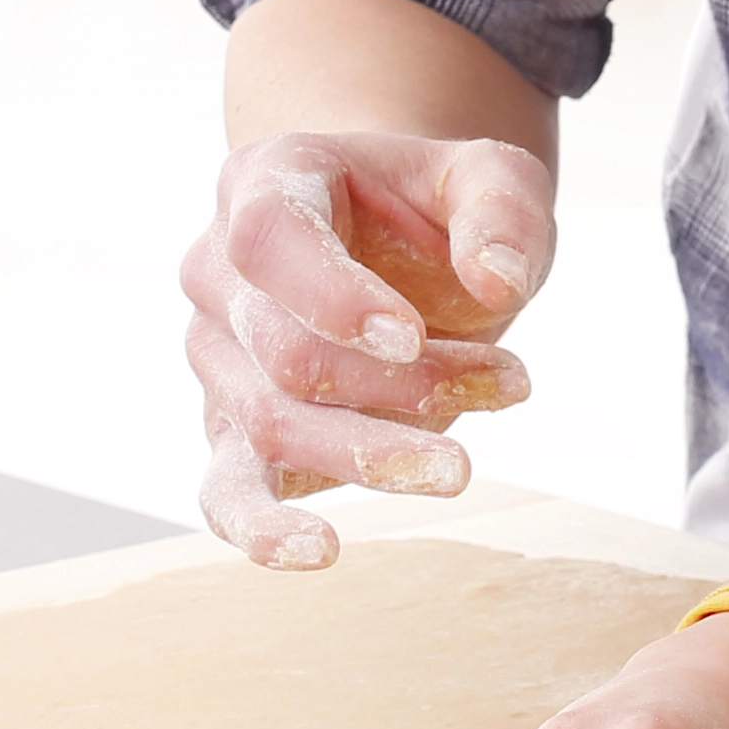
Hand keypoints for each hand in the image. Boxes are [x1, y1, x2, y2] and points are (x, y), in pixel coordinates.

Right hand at [182, 129, 554, 569]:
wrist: (400, 250)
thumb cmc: (437, 209)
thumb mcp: (489, 178)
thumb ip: (502, 209)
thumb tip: (499, 280)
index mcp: (265, 181)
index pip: (269, 240)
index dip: (331, 295)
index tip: (412, 336)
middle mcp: (217, 269)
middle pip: (286, 351)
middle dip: (401, 384)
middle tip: (511, 384)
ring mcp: (217, 356)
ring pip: (272, 424)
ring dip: (373, 452)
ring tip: (460, 468)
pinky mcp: (232, 430)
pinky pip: (225, 490)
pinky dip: (262, 528)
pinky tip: (320, 550)